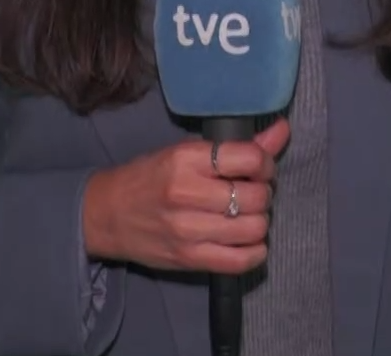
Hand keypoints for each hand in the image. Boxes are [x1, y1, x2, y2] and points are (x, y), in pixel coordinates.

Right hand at [81, 118, 287, 274]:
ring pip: (254, 228)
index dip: (264, 163)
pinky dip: (255, 252)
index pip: (249, 159)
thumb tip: (283, 130)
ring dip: (259, 221)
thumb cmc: (149, 178)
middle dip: (263, 193)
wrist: (107, 214)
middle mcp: (186, 193)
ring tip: (246, 215)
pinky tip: (247, 241)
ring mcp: (187, 230)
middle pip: (255, 196)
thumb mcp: (186, 152)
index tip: (258, 167)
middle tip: (251, 192)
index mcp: (185, 159)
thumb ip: (237, 146)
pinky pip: (241, 261)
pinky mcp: (188, 259)